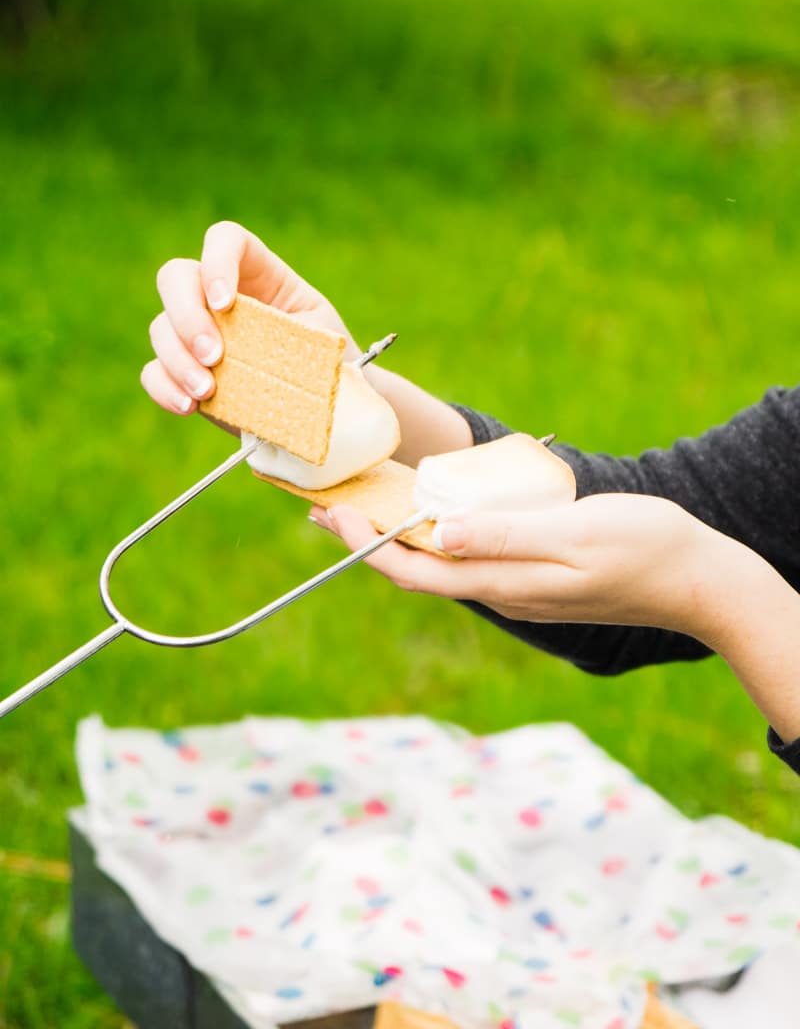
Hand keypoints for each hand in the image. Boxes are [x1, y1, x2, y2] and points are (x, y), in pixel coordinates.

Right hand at [141, 221, 359, 415]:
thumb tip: (255, 354)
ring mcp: (198, 333)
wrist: (331, 407)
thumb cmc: (332, 365)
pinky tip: (189, 406)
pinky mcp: (186, 373)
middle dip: (187, 316)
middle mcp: (220, 296)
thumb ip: (287, 336)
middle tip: (214, 356)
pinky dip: (165, 387)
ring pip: (161, 327)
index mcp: (261, 274)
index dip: (217, 262)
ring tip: (208, 391)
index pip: (226, 240)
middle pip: (176, 277)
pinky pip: (154, 371)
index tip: (226, 303)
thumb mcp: (322, 343)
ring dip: (178, 359)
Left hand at [313, 493, 718, 638]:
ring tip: (367, 507)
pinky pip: (472, 560)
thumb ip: (508, 535)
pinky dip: (438, 537)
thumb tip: (440, 535)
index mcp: (507, 583)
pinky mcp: (536, 578)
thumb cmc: (643, 547)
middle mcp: (504, 592)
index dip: (368, 546)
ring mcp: (521, 589)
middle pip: (420, 571)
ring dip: (400, 539)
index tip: (332, 515)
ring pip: (444, 567)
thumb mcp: (575, 533)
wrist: (698, 580)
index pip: (418, 571)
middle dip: (369, 541)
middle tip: (329, 508)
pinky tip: (432, 515)